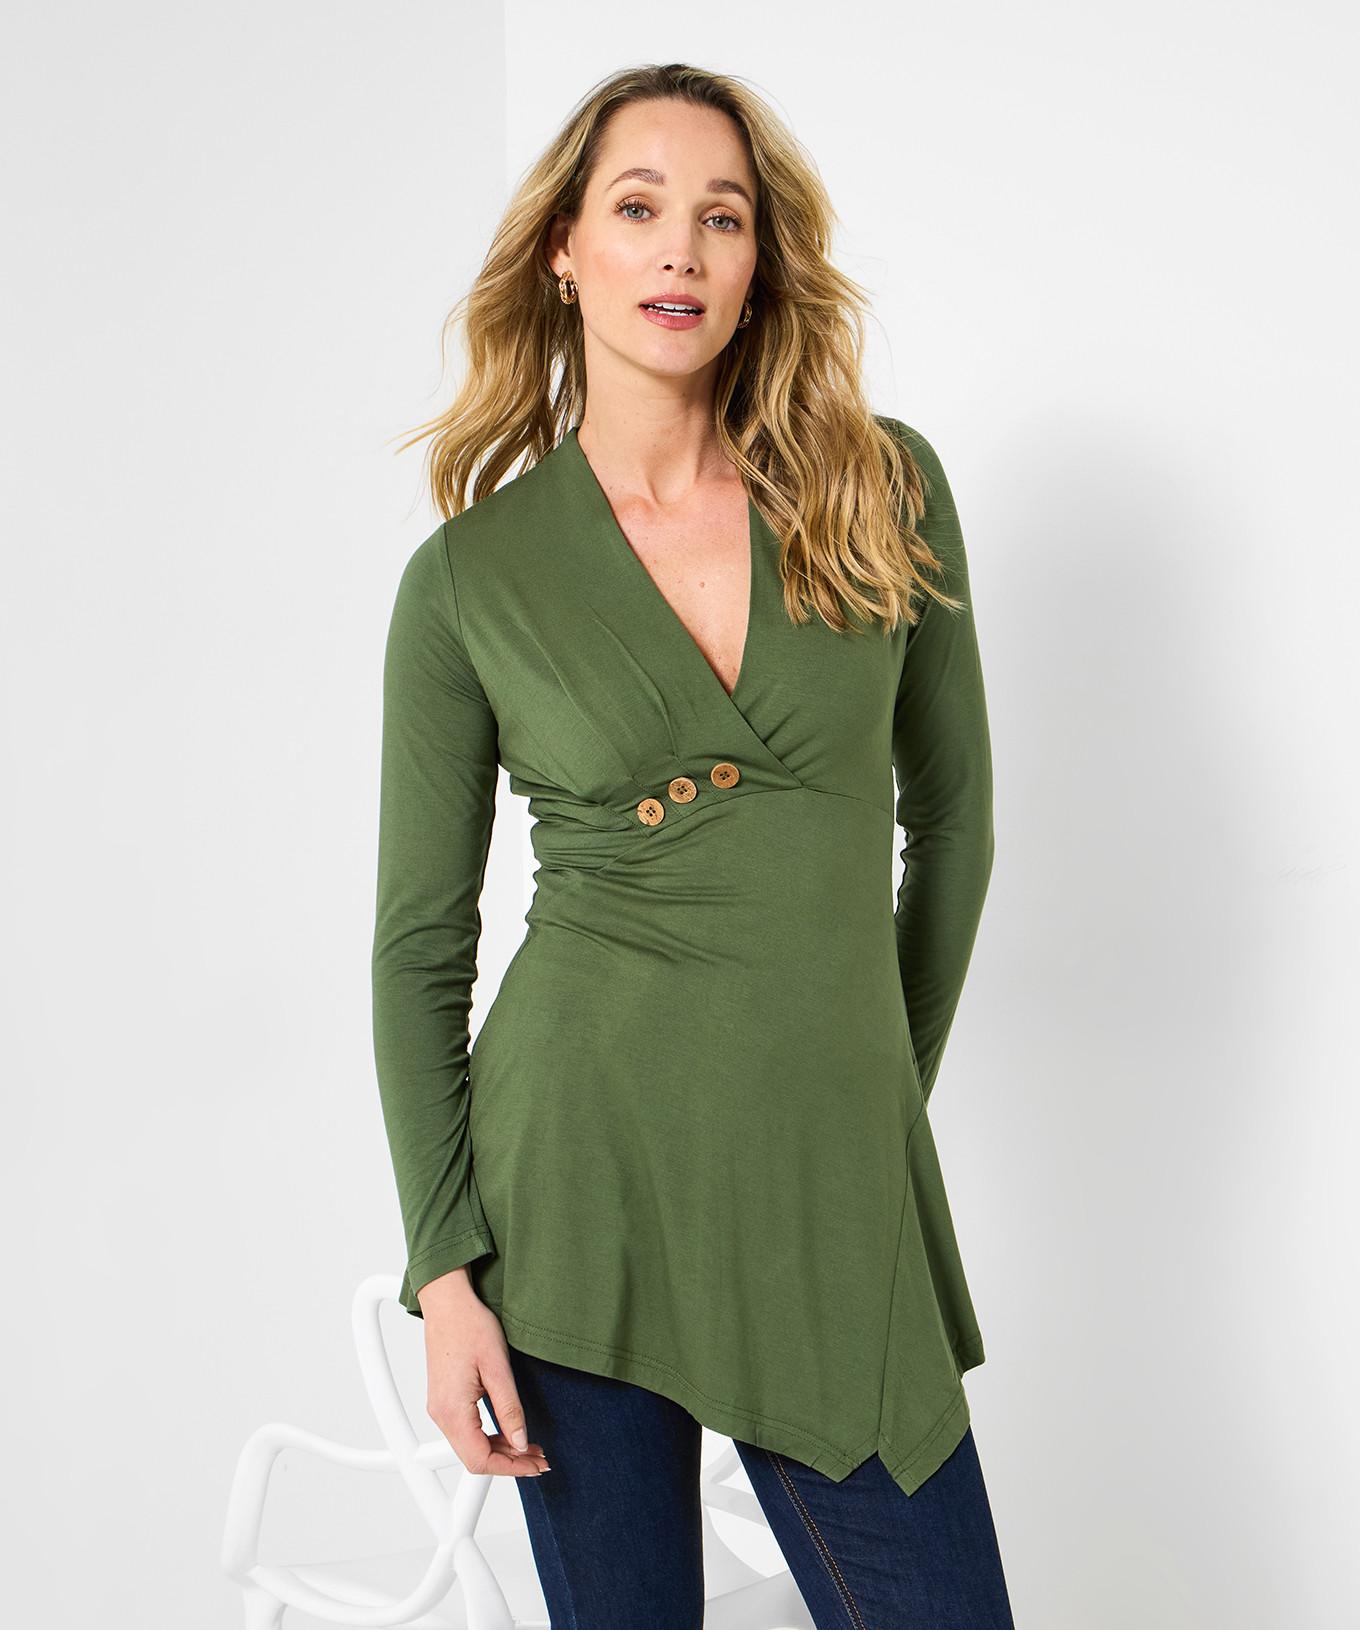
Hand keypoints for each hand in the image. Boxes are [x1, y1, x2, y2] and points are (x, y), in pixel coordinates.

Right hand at [419, 1268, 550, 1477]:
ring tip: (530, 1446)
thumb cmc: (469, 1325)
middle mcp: (441, 1413)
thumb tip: (520, 1443)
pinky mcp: (444, 1399)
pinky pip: (466, 1430)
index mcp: (452, 1410)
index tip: (535, 1465)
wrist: (447, 1302)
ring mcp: (440, 1407)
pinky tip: (509, 1431)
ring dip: (501, 1450)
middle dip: (509, 1462)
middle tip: (539, 1458)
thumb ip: (509, 1409)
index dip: (511, 1468)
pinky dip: (489, 1436)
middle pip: (474, 1457)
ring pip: (471, 1446)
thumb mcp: (498, 1367)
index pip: (480, 1460)